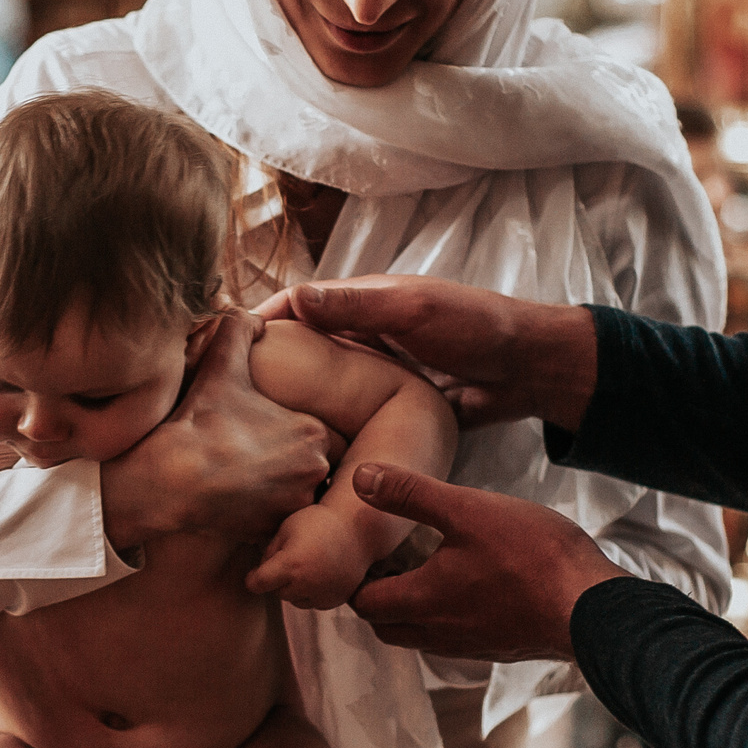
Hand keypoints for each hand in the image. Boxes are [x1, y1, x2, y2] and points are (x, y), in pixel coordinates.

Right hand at [103, 311, 340, 545]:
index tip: (265, 437)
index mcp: (313, 430)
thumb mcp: (220, 364)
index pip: (318, 433)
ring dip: (282, 492)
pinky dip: (266, 517)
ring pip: (299, 495)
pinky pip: (281, 525)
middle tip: (256, 460)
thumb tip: (253, 314)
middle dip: (290, 464)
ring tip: (250, 484)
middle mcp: (315, 469)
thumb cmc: (196, 421)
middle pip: (312, 466)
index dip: (290, 434)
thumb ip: (239, 329)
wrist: (167, 478)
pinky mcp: (275, 531)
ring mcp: (296, 505)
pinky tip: (241, 505)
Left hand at [246, 503, 377, 609]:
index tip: (254, 574)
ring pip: (296, 600)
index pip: (258, 584)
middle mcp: (306, 584)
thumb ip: (269, 552)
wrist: (358, 529)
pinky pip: (314, 602)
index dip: (253, 579)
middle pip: (277, 593)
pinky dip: (313, 592)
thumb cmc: (319, 522)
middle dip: (278, 580)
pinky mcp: (336, 600)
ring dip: (296, 588)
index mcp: (290, 565)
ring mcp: (323, 594)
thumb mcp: (286, 528)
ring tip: (308, 564)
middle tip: (292, 558)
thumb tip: (259, 573)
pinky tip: (321, 571)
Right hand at [254, 276, 597, 431]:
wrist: (529, 368)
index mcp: (363, 301)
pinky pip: (347, 410)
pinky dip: (324, 421)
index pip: (295, 306)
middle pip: (300, 345)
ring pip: (319, 381)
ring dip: (290, 397)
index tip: (218, 345)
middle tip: (225, 396)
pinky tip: (304, 448)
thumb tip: (296, 299)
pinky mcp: (390, 400)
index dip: (257, 322)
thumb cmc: (477, 327)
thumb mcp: (415, 310)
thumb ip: (357, 306)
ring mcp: (376, 368)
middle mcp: (363, 331)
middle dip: (263, 363)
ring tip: (252, 428)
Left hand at [344, 464, 625, 661]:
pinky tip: (471, 586)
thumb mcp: (466, 509)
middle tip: (392, 560)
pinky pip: (456, 639)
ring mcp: (470, 646)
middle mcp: (437, 634)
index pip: (363, 603)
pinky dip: (447, 617)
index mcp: (420, 602)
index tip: (369, 550)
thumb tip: (361, 479)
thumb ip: (410, 494)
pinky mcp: (500, 648)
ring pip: (421, 636)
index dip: (357, 577)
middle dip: (380, 597)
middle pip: (386, 627)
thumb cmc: (531, 556)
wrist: (593, 607)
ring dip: (413, 609)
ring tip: (429, 568)